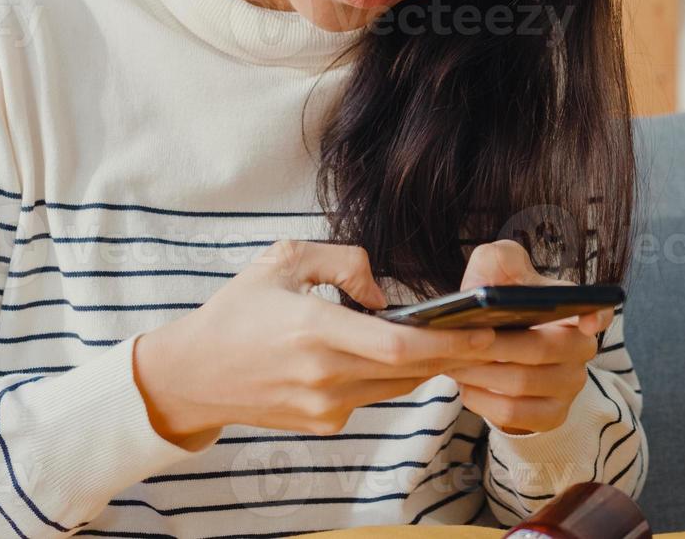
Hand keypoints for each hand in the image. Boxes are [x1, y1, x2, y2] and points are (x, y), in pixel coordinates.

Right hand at [133, 240, 504, 446]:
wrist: (193, 374)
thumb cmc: (236, 311)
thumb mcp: (282, 260)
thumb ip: (342, 263)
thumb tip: (383, 293)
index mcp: (315, 331)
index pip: (398, 347)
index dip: (449, 342)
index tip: (484, 330)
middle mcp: (325, 376)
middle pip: (411, 372)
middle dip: (454, 355)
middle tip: (490, 337)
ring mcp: (326, 407)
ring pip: (396, 387)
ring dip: (422, 366)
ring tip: (447, 339)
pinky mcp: (324, 424)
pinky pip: (371, 397)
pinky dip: (385, 377)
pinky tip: (385, 356)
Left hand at [443, 239, 610, 435]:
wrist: (486, 351)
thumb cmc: (496, 306)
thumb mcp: (495, 272)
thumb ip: (501, 258)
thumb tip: (506, 266)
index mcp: (572, 311)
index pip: (598, 311)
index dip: (596, 316)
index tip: (585, 322)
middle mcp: (580, 350)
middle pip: (540, 349)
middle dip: (496, 344)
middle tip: (460, 338)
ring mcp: (570, 386)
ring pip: (522, 383)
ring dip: (481, 372)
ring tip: (453, 360)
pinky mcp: (552, 416)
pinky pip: (513, 414)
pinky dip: (482, 399)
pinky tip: (466, 384)